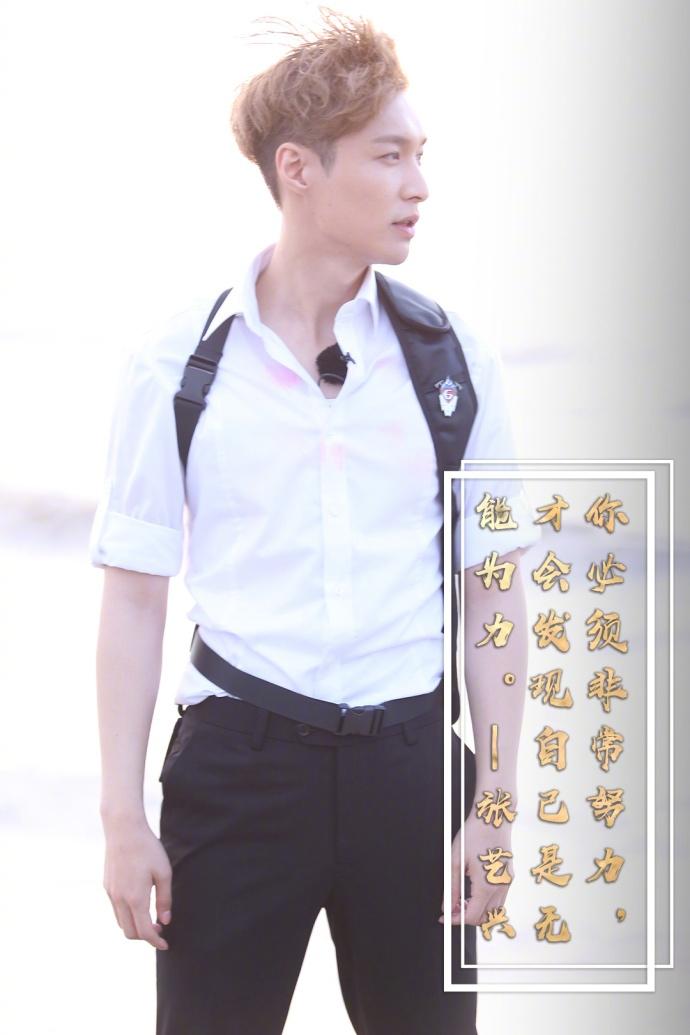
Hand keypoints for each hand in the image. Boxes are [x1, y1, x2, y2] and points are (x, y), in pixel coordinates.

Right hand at [102, 817, 172, 949]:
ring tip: (150, 917)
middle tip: (159, 929)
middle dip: (145, 937)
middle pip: (130, 932)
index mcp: (136, 899)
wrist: (123, 829)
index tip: (166, 945)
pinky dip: (127, 915)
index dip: (156, 942)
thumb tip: (164, 921)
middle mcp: (120, 900)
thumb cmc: (147, 849)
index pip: (145, 931)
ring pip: (121, 922)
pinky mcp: (107, 885)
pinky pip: (116, 909)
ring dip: (135, 926)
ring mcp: (111, 893)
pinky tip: (138, 904)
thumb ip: (164, 899)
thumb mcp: (163, 872)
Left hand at [438, 813, 514, 926]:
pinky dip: (486, 902)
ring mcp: (508, 882)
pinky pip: (500, 899)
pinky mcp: (510, 876)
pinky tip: (473, 890)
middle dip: (466, 916)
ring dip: (477, 911)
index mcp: (487, 885)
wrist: (494, 816)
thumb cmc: (474, 834)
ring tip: (461, 898)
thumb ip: (451, 887)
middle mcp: (501, 887)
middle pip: (484, 918)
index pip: (471, 916)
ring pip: (494, 911)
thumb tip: (446, 906)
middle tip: (451, 906)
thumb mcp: (456, 860)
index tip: (444, 917)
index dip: (455, 919)